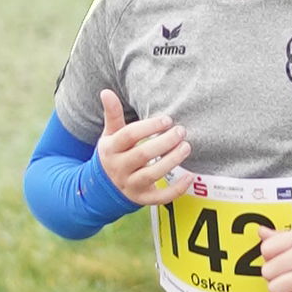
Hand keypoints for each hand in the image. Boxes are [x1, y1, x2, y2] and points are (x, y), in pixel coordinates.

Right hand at [93, 87, 192, 208]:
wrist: (102, 188)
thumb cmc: (113, 154)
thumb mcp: (109, 135)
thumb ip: (112, 114)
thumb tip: (106, 91)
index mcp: (110, 149)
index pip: (129, 136)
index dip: (149, 127)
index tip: (167, 120)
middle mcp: (119, 168)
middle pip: (142, 154)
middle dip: (164, 142)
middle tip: (181, 131)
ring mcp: (130, 185)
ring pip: (152, 175)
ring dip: (171, 161)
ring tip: (186, 147)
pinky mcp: (142, 199)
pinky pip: (160, 198)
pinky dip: (176, 189)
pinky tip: (189, 176)